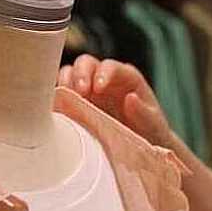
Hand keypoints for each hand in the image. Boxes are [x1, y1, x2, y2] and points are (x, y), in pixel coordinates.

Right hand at [57, 54, 175, 148]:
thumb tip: (131, 99)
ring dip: (66, 84)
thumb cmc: (151, 132)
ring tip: (67, 100)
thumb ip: (144, 112)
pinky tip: (58, 109)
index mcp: (126, 77)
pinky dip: (57, 98)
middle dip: (80, 74)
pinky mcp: (76, 102)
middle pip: (86, 64)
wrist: (142, 146)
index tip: (98, 88)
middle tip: (80, 92)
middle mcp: (104, 78)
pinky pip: (62, 94)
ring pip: (70, 74)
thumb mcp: (154, 124)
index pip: (110, 66)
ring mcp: (88, 89)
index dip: (102, 73)